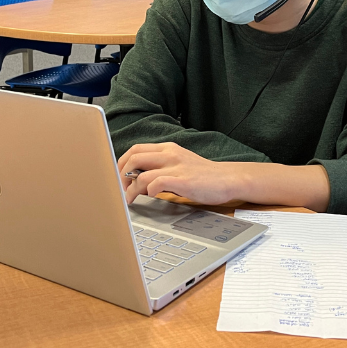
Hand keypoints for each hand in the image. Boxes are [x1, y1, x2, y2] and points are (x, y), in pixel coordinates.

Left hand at [117, 142, 240, 204]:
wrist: (228, 179)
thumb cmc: (203, 175)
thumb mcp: (180, 163)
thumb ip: (161, 166)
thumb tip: (138, 178)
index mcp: (168, 148)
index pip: (135, 149)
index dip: (122, 163)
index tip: (118, 177)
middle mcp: (170, 154)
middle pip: (133, 158)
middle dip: (121, 175)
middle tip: (121, 189)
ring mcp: (176, 166)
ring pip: (142, 173)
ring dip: (132, 189)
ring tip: (132, 199)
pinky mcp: (183, 180)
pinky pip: (157, 183)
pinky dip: (148, 191)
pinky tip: (151, 197)